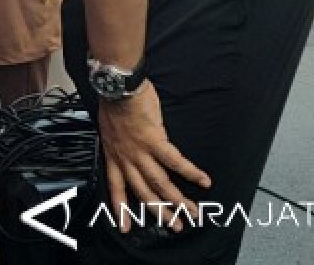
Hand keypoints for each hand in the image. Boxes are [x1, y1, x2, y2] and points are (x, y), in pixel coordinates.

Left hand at [97, 80, 210, 232]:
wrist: (117, 88)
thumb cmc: (114, 103)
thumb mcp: (109, 129)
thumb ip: (120, 144)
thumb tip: (132, 150)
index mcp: (114, 156)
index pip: (116, 188)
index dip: (120, 209)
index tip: (125, 227)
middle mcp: (126, 159)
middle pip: (144, 193)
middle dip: (160, 212)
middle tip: (175, 226)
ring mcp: (140, 152)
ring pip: (160, 184)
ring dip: (177, 200)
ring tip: (192, 212)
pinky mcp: (155, 141)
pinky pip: (176, 162)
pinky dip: (191, 172)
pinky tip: (204, 181)